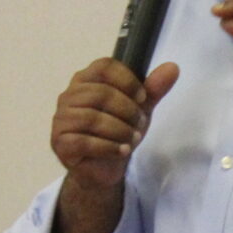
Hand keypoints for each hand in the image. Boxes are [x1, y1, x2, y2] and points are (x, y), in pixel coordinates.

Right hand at [50, 58, 179, 194]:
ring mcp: (61, 119)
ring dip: (119, 130)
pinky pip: (83, 142)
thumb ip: (153, 89)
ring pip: (92, 118)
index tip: (143, 98)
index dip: (127, 80)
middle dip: (127, 110)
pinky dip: (108, 147)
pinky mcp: (60, 142)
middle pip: (100, 93)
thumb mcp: (140, 108)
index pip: (103, 66)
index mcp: (85, 79)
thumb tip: (173, 68)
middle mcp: (68, 96)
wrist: (104, 166)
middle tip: (140, 124)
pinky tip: (122, 151)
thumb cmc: (118, 130)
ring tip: (133, 139)